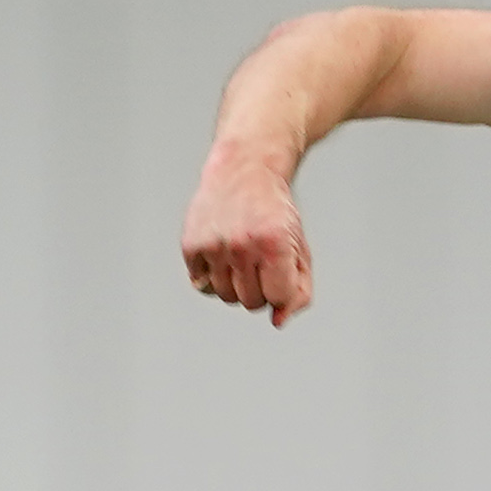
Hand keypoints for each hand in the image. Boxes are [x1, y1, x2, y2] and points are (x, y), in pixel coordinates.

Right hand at [182, 147, 316, 325]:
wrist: (244, 169)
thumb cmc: (276, 212)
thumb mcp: (299, 247)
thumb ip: (299, 290)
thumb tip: (278, 321)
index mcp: (273, 242)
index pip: (278, 298)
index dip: (282, 288)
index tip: (281, 268)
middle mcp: (240, 244)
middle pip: (251, 302)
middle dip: (260, 287)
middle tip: (260, 258)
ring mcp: (212, 245)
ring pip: (226, 297)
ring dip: (236, 284)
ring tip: (241, 255)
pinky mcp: (191, 245)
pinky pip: (202, 285)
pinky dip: (212, 277)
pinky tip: (221, 253)